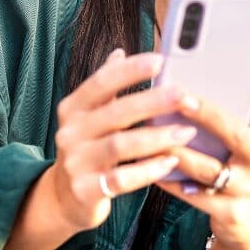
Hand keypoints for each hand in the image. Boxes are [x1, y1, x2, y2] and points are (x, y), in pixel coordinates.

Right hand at [45, 49, 194, 232]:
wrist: (63, 197)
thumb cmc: (86, 148)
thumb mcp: (89, 116)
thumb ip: (105, 87)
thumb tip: (119, 53)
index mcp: (73, 108)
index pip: (101, 83)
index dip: (130, 70)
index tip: (160, 61)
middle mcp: (70, 132)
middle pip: (115, 113)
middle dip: (153, 102)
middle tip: (184, 95)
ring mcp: (76, 162)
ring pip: (120, 145)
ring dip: (156, 137)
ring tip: (186, 131)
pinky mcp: (86, 190)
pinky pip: (121, 180)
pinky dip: (148, 170)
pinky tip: (170, 162)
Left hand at [157, 41, 249, 249]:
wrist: (248, 228)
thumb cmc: (241, 170)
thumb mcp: (248, 141)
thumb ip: (236, 108)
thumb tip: (227, 63)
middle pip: (233, 131)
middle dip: (206, 113)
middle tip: (181, 96)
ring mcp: (249, 187)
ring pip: (207, 166)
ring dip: (175, 149)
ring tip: (150, 133)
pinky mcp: (231, 212)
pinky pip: (194, 194)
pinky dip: (170, 181)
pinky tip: (151, 168)